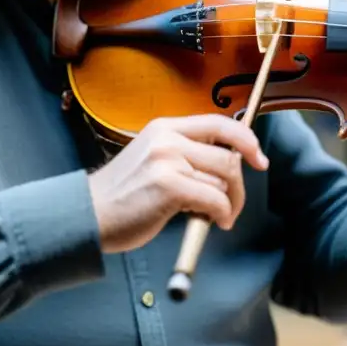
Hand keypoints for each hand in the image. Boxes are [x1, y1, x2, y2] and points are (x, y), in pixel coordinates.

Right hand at [86, 114, 269, 253]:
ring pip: (223, 178)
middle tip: (234, 204)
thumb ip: (185, 155)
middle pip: (227, 155)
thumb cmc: (122, 196)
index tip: (258, 157)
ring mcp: (167, 160)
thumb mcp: (153, 160)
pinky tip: (214, 222)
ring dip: (230, 203)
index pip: (218, 123)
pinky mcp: (169, 186)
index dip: (246, 139)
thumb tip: (226, 166)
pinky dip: (222, 214)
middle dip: (239, 184)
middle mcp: (167, 138)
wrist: (88, 215)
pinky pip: (215, 199)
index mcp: (164, 128)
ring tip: (219, 216)